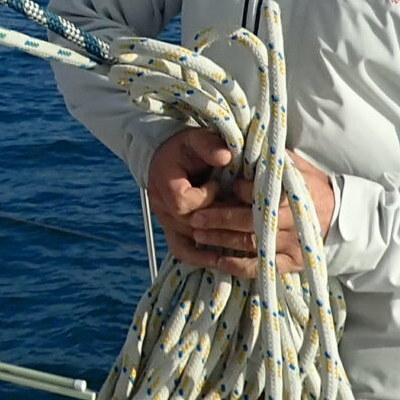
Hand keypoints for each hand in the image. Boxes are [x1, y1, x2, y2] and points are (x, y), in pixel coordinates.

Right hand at [145, 128, 237, 254]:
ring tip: (237, 244)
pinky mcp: (171, 229)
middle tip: (239, 215)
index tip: (218, 184)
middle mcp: (160, 205)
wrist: (169, 156)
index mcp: (164, 182)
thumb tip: (226, 156)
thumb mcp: (196, 139)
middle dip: (217, 222)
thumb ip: (208, 145)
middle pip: (188, 225)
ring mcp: (164, 220)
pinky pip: (181, 250)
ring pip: (187, 240)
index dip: (205, 197)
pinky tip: (219, 261)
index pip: (183, 202)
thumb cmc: (186, 148)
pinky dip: (199, 257)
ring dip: (213, 241)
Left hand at [175, 153, 335, 281]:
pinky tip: (218, 260)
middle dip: (221, 220)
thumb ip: (272, 159)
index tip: (225, 186)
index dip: (242, 191)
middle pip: (252, 223)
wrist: (338, 213)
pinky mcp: (291, 263)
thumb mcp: (296, 165)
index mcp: (294, 194)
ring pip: (252, 245)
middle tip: (196, 218)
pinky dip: (238, 266)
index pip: (264, 194)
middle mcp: (293, 221)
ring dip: (222, 241)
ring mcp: (292, 245)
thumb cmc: (309, 185)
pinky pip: (261, 267)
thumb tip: (243, 146)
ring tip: (198, 235)